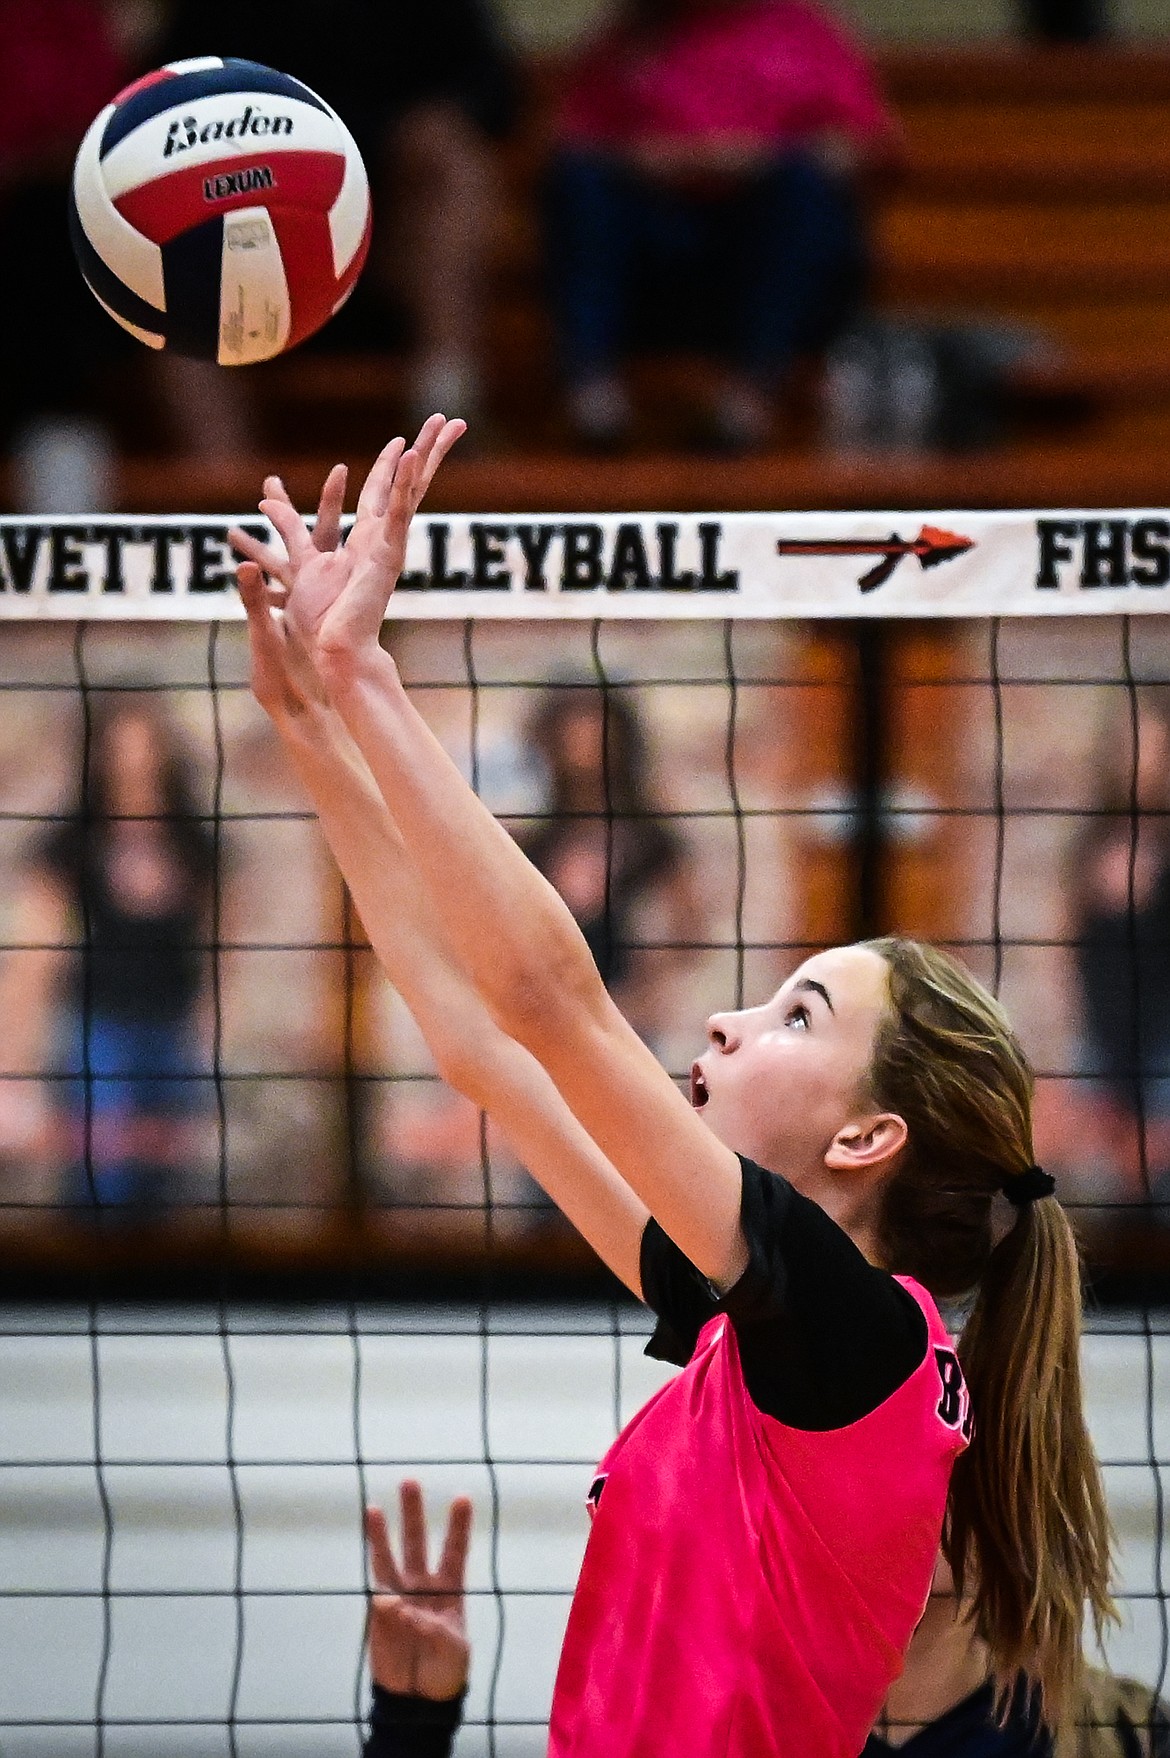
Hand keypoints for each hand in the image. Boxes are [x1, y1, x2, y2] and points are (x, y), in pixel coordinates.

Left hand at [228, 415, 464, 690]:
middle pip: (409, 483)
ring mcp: (389, 545)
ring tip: (444, 423)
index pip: (383, 489)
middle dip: (427, 450)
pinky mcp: (386, 556)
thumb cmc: (320, 617)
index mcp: (367, 538)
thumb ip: (286, 527)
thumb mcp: (296, 559)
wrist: (333, 650)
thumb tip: (265, 499)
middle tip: (448, 419)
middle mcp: (383, 537)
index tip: (405, 437)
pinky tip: (411, 457)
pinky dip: (404, 484)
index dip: (393, 462)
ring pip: (411, 490)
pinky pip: (396, 513)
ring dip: (427, 455)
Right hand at [365, 1482, 472, 1700]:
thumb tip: (400, 1606)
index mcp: (451, 1590)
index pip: (455, 1551)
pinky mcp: (380, 1618)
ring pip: (388, 1559)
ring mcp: (400, 1599)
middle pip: (417, 1543)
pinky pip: (380, 1601)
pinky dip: (384, 1600)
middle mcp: (424, 1587)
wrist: (419, 1701)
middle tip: (409, 1481)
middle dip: (413, 1513)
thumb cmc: (446, 1672)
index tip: (461, 1497)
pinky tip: (386, 1598)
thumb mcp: (455, 1651)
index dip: (458, 1526)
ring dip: (381, 1535)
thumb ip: (433, 1629)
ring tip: (373, 1508)